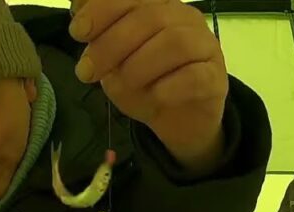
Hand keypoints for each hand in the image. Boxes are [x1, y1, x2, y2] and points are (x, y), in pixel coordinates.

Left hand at [69, 0, 228, 172]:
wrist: (178, 118)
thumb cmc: (144, 81)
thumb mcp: (112, 58)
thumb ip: (98, 34)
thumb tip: (77, 8)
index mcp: (158, 6)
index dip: (102, 9)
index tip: (77, 32)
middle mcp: (184, 19)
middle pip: (150, 17)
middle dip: (111, 44)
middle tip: (86, 72)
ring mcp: (205, 47)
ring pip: (176, 42)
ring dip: (139, 66)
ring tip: (120, 86)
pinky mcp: (216, 79)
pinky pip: (196, 76)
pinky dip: (170, 87)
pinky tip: (154, 97)